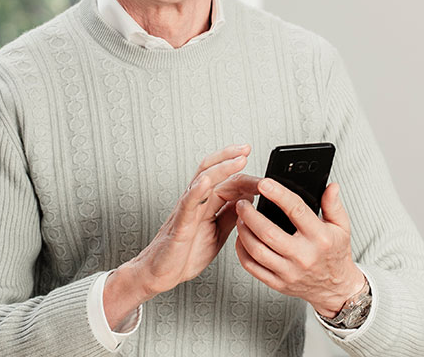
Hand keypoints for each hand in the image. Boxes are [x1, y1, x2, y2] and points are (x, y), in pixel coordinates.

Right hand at [104, 144, 255, 327]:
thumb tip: (248, 199)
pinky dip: (196, 190)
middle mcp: (196, 203)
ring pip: (202, 181)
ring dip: (221, 168)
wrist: (160, 274)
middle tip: (246, 149)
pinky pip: (187, 204)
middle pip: (211, 170)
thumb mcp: (218, 233)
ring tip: (237, 159)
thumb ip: (230, 215)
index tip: (263, 176)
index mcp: (206, 205)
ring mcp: (186, 211)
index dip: (245, 177)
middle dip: (229, 157)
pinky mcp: (179, 225)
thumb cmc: (184, 255)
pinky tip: (206, 182)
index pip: (227, 182)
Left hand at [234, 179, 364, 317]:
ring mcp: (289, 272)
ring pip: (256, 250)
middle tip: (242, 202)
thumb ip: (333, 205)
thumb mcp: (341, 227)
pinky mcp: (278, 283)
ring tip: (240, 218)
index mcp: (320, 238)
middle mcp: (303, 256)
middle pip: (268, 232)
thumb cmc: (336, 254)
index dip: (278, 194)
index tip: (264, 183)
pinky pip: (252, 267)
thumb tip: (331, 186)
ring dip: (243, 231)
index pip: (296, 210)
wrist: (335, 289)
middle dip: (250, 214)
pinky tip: (242, 238)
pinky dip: (242, 251)